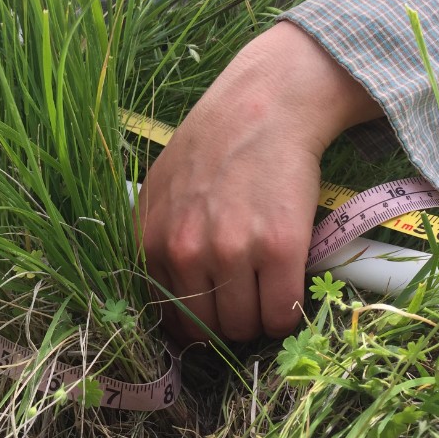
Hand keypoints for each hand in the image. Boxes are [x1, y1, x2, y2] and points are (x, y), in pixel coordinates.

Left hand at [136, 22, 380, 342]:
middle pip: (207, 330)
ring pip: (246, 326)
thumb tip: (166, 302)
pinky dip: (288, 315)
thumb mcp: (159, 192)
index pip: (167, 318)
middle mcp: (186, 252)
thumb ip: (154, 244)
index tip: (213, 311)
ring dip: (258, 320)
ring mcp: (232, 251)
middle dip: (227, 325)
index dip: (195, 322)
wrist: (262, 107)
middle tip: (245, 301)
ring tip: (266, 291)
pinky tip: (289, 292)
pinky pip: (282, 314)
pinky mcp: (279, 248)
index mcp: (150, 242)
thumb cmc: (210, 147)